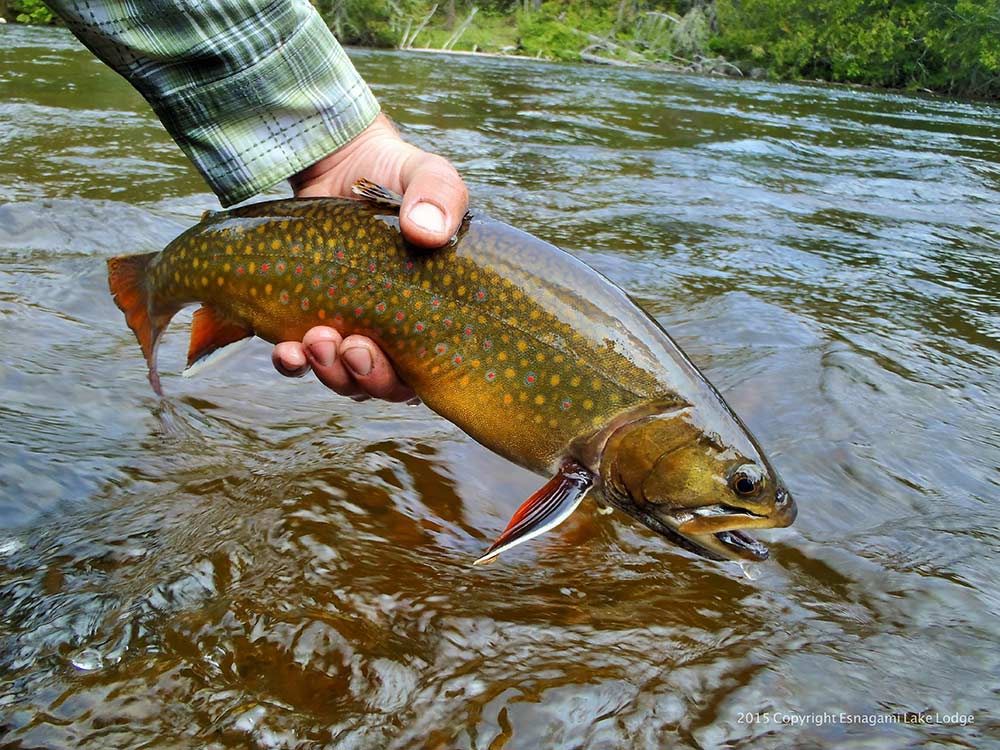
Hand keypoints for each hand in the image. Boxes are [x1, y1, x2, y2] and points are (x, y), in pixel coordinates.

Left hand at [272, 113, 467, 401]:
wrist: (344, 162)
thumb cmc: (398, 175)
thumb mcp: (429, 175)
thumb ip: (441, 194)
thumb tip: (426, 232)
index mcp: (434, 316)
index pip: (429, 373)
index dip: (405, 381)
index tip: (385, 355)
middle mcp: (395, 334)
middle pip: (381, 385)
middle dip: (362, 376)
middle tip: (350, 347)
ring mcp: (351, 329)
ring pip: (342, 379)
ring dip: (328, 372)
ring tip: (315, 342)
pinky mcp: (309, 319)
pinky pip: (301, 359)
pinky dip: (292, 363)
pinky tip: (286, 350)